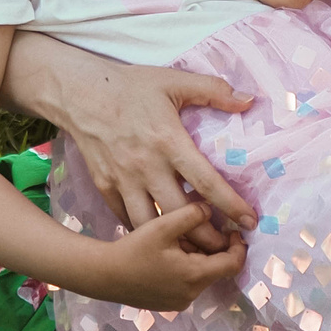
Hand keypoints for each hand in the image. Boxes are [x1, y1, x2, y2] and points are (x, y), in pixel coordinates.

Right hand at [54, 62, 257, 237]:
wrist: (79, 92)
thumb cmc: (130, 86)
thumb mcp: (173, 80)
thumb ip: (212, 90)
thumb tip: (248, 100)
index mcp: (167, 140)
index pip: (205, 181)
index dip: (230, 205)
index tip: (250, 221)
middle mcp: (146, 166)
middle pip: (180, 213)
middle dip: (206, 236)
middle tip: (226, 245)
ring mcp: (123, 179)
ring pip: (151, 224)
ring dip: (174, 241)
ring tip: (196, 250)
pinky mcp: (105, 186)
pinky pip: (126, 218)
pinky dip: (145, 230)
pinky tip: (161, 236)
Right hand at [96, 202, 247, 310]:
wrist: (104, 275)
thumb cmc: (134, 249)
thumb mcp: (164, 225)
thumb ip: (192, 214)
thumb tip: (212, 209)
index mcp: (195, 276)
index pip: (232, 263)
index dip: (239, 245)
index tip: (233, 228)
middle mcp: (191, 294)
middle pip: (217, 269)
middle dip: (215, 248)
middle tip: (202, 228)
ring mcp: (179, 302)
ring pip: (202, 276)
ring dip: (200, 258)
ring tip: (181, 239)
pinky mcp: (168, 304)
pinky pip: (187, 284)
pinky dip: (187, 268)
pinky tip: (169, 253)